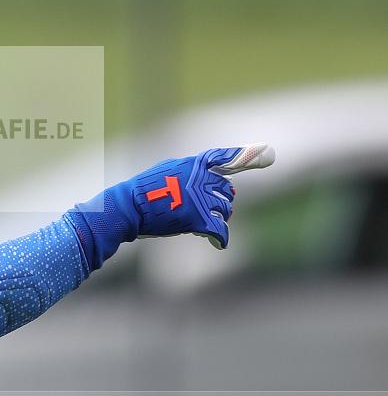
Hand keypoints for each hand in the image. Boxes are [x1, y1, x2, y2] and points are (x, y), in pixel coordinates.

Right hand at [70, 144, 274, 267]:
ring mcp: (198, 197)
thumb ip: (190, 172)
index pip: (222, 157)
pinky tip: (218, 242)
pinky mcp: (196, 217)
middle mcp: (198, 177)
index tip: (266, 152)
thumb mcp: (166, 171)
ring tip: (204, 222)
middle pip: (226, 188)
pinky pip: (220, 229)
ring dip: (219, 217)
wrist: (128, 208)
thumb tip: (212, 178)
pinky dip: (220, 238)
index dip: (245, 155)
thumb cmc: (143, 192)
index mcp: (191, 164)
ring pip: (225, 209)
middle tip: (215, 207)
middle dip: (222, 199)